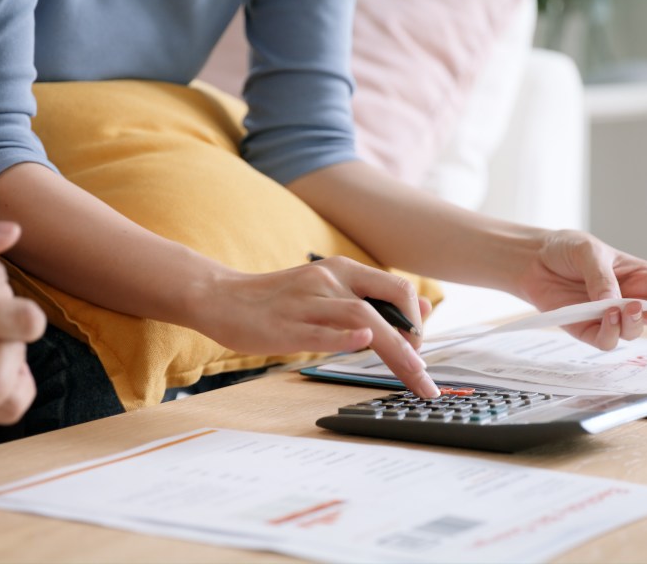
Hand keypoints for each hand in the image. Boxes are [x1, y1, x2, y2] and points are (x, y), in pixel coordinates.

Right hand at [195, 256, 439, 397]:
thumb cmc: (277, 301)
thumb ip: (371, 299)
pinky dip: (345, 336)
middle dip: (414, 342)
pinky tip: (364, 342)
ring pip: (362, 317)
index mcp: (342, 270)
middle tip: (424, 376)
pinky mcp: (286, 325)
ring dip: (394, 348)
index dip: (417, 319)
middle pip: (387, 303)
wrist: (221, 298)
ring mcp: (307, 301)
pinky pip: (321, 330)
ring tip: (412, 374)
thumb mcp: (327, 291)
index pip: (397, 288)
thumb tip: (424, 309)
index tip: (421, 351)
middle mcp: (329, 279)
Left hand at [518, 230, 646, 349]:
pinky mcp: (588, 330)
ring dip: (632, 324)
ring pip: (633, 332)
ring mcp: (610, 317)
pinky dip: (609, 333)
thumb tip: (614, 302)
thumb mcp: (588, 251)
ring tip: (623, 308)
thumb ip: (602, 276)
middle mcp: (630, 300)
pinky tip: (605, 315)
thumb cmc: (567, 250)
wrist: (533, 261)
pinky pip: (606, 341)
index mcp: (640, 277)